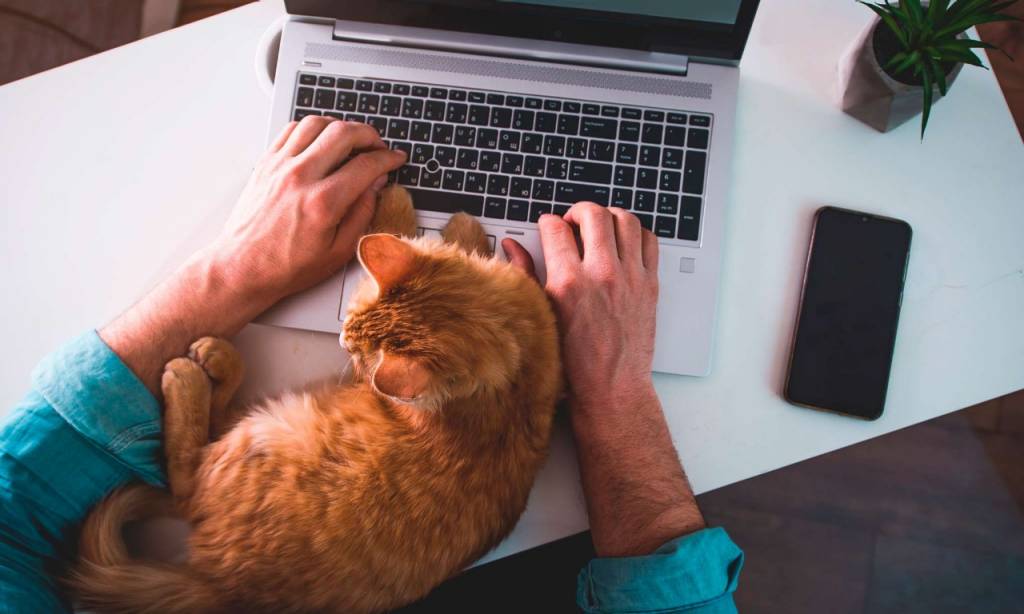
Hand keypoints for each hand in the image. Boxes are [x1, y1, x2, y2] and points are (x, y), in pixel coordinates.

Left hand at [207, 116, 406, 303]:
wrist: (243, 268)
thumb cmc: (287, 266)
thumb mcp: (339, 252)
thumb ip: (362, 214)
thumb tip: (376, 185)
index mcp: (323, 203)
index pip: (366, 165)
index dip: (388, 159)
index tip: (395, 159)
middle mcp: (301, 178)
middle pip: (343, 133)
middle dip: (369, 135)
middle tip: (378, 146)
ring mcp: (280, 167)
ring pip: (316, 123)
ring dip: (340, 126)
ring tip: (351, 140)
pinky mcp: (266, 164)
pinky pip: (291, 129)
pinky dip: (312, 128)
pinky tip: (321, 141)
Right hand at [505, 206, 703, 557]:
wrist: (611, 389)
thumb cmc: (573, 363)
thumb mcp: (539, 317)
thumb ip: (524, 275)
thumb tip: (511, 246)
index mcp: (567, 283)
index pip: (555, 228)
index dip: (547, 224)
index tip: (547, 229)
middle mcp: (601, 275)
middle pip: (592, 214)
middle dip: (578, 211)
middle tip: (572, 222)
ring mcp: (630, 277)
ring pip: (624, 220)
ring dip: (608, 217)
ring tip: (599, 228)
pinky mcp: (649, 284)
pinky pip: (648, 240)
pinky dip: (635, 233)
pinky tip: (623, 242)